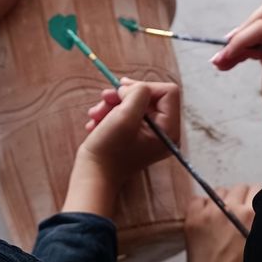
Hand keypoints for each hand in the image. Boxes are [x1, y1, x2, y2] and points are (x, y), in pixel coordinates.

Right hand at [63, 80, 180, 217]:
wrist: (92, 175)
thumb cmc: (109, 149)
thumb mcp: (125, 115)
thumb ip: (137, 93)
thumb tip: (131, 86)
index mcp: (169, 129)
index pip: (168, 92)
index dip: (144, 87)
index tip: (121, 92)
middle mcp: (164, 132)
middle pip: (149, 96)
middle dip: (123, 96)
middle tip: (104, 99)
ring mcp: (149, 134)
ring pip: (134, 103)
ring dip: (112, 104)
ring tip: (96, 114)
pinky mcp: (135, 135)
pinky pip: (126, 113)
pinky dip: (109, 113)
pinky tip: (96, 123)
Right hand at [212, 0, 261, 149]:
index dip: (243, 38)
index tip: (226, 55)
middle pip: (260, 21)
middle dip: (239, 38)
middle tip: (222, 56)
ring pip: (255, 32)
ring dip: (237, 46)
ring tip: (219, 63)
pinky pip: (256, 43)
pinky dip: (241, 52)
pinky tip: (227, 63)